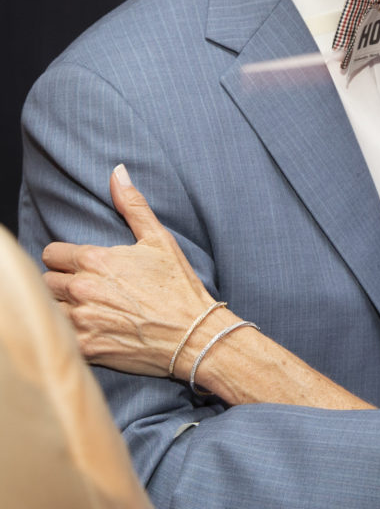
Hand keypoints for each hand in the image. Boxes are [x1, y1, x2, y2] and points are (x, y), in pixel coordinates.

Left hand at [42, 164, 215, 377]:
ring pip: (48, 308)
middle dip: (62, 282)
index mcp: (96, 260)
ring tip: (86, 308)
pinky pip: (58, 336)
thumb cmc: (178, 285)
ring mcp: (81, 320)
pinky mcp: (84, 347)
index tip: (80, 265)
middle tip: (86, 287)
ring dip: (61, 307)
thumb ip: (132, 205)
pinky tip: (90, 328)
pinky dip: (68, 332)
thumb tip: (117, 172)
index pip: (52, 253)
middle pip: (46, 281)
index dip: (65, 258)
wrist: (192, 334)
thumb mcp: (159, 238)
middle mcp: (82, 289)